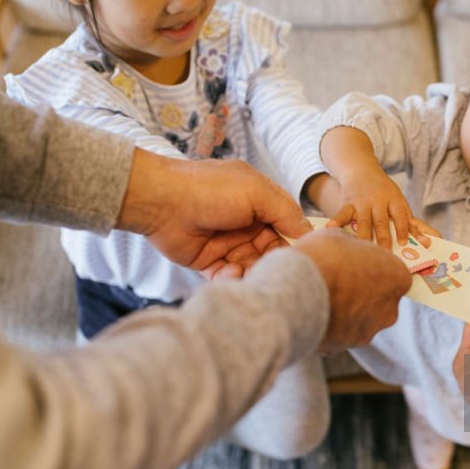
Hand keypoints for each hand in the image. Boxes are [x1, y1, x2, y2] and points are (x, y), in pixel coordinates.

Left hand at [117, 150, 312, 279]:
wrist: (161, 202)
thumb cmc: (209, 190)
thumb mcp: (257, 192)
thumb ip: (286, 211)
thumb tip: (308, 232)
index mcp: (259, 203)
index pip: (286, 227)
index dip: (295, 243)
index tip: (303, 258)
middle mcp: (245, 224)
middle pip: (271, 251)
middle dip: (273, 262)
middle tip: (274, 271)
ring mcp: (227, 243)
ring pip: (252, 267)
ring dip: (254, 272)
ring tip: (248, 271)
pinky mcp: (209, 261)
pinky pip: (229, 277)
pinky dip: (232, 278)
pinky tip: (229, 271)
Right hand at [293, 229, 411, 350]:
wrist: (298, 292)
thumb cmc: (323, 257)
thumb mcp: (338, 237)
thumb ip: (351, 246)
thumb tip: (347, 248)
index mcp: (397, 277)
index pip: (393, 272)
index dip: (373, 266)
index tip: (355, 263)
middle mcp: (391, 307)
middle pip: (380, 297)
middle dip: (362, 291)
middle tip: (338, 280)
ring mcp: (371, 329)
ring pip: (362, 317)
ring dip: (347, 309)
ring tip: (322, 297)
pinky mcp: (349, 344)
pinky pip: (344, 331)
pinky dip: (333, 324)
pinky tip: (315, 312)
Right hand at [319, 125, 436, 248]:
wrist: (361, 169)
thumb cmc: (384, 192)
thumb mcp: (398, 202)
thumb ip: (410, 222)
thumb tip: (428, 242)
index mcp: (394, 199)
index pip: (400, 214)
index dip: (403, 228)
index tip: (404, 242)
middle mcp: (378, 200)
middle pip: (381, 220)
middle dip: (383, 237)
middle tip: (385, 252)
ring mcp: (361, 202)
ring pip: (363, 221)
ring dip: (364, 236)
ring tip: (364, 251)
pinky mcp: (347, 202)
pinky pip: (341, 213)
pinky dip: (336, 221)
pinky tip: (329, 229)